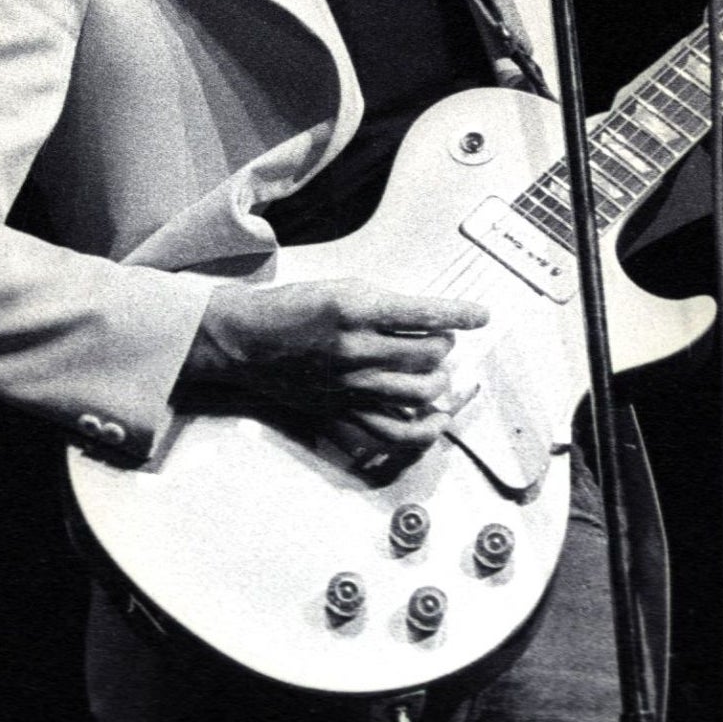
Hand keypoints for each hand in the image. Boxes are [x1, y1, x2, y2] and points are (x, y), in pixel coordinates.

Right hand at [185, 279, 491, 468]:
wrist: (242, 340)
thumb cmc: (286, 310)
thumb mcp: (336, 289)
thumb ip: (382, 305)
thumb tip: (427, 319)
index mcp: (352, 310)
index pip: (424, 313)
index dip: (460, 313)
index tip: (480, 314)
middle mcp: (355, 350)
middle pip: (430, 354)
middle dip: (445, 343)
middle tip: (441, 337)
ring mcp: (351, 386)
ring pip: (421, 391)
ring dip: (438, 378)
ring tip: (435, 369)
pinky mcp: (344, 412)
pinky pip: (397, 432)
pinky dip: (425, 430)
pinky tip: (436, 418)